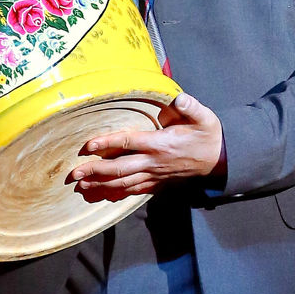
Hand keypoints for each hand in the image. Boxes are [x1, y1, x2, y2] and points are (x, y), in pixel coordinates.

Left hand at [66, 93, 225, 201]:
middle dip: (95, 171)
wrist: (220, 160)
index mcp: (161, 144)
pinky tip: (103, 194)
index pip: (128, 142)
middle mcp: (154, 162)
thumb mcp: (205, 117)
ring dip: (101, 185)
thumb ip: (191, 107)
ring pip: (124, 183)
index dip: (107, 144)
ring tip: (82, 186)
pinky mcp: (158, 183)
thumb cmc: (209, 136)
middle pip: (119, 168)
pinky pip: (135, 191)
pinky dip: (117, 193)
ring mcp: (155, 175)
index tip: (88, 145)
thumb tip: (180, 99)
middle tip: (74, 174)